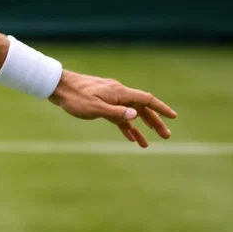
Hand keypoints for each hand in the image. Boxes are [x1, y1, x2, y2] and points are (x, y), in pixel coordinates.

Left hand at [49, 70, 177, 147]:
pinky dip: (125, 127)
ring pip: (130, 114)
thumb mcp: (94, 108)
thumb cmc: (75, 98)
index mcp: (120, 93)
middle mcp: (118, 94)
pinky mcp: (103, 103)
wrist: (58, 87)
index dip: (161, 108)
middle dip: (155, 123)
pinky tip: (130, 138)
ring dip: (140, 128)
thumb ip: (115, 113)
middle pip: (142, 109)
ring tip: (147, 144)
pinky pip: (118, 116)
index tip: (173, 117)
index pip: (146, 100)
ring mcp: (111, 99)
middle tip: (166, 136)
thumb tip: (136, 115)